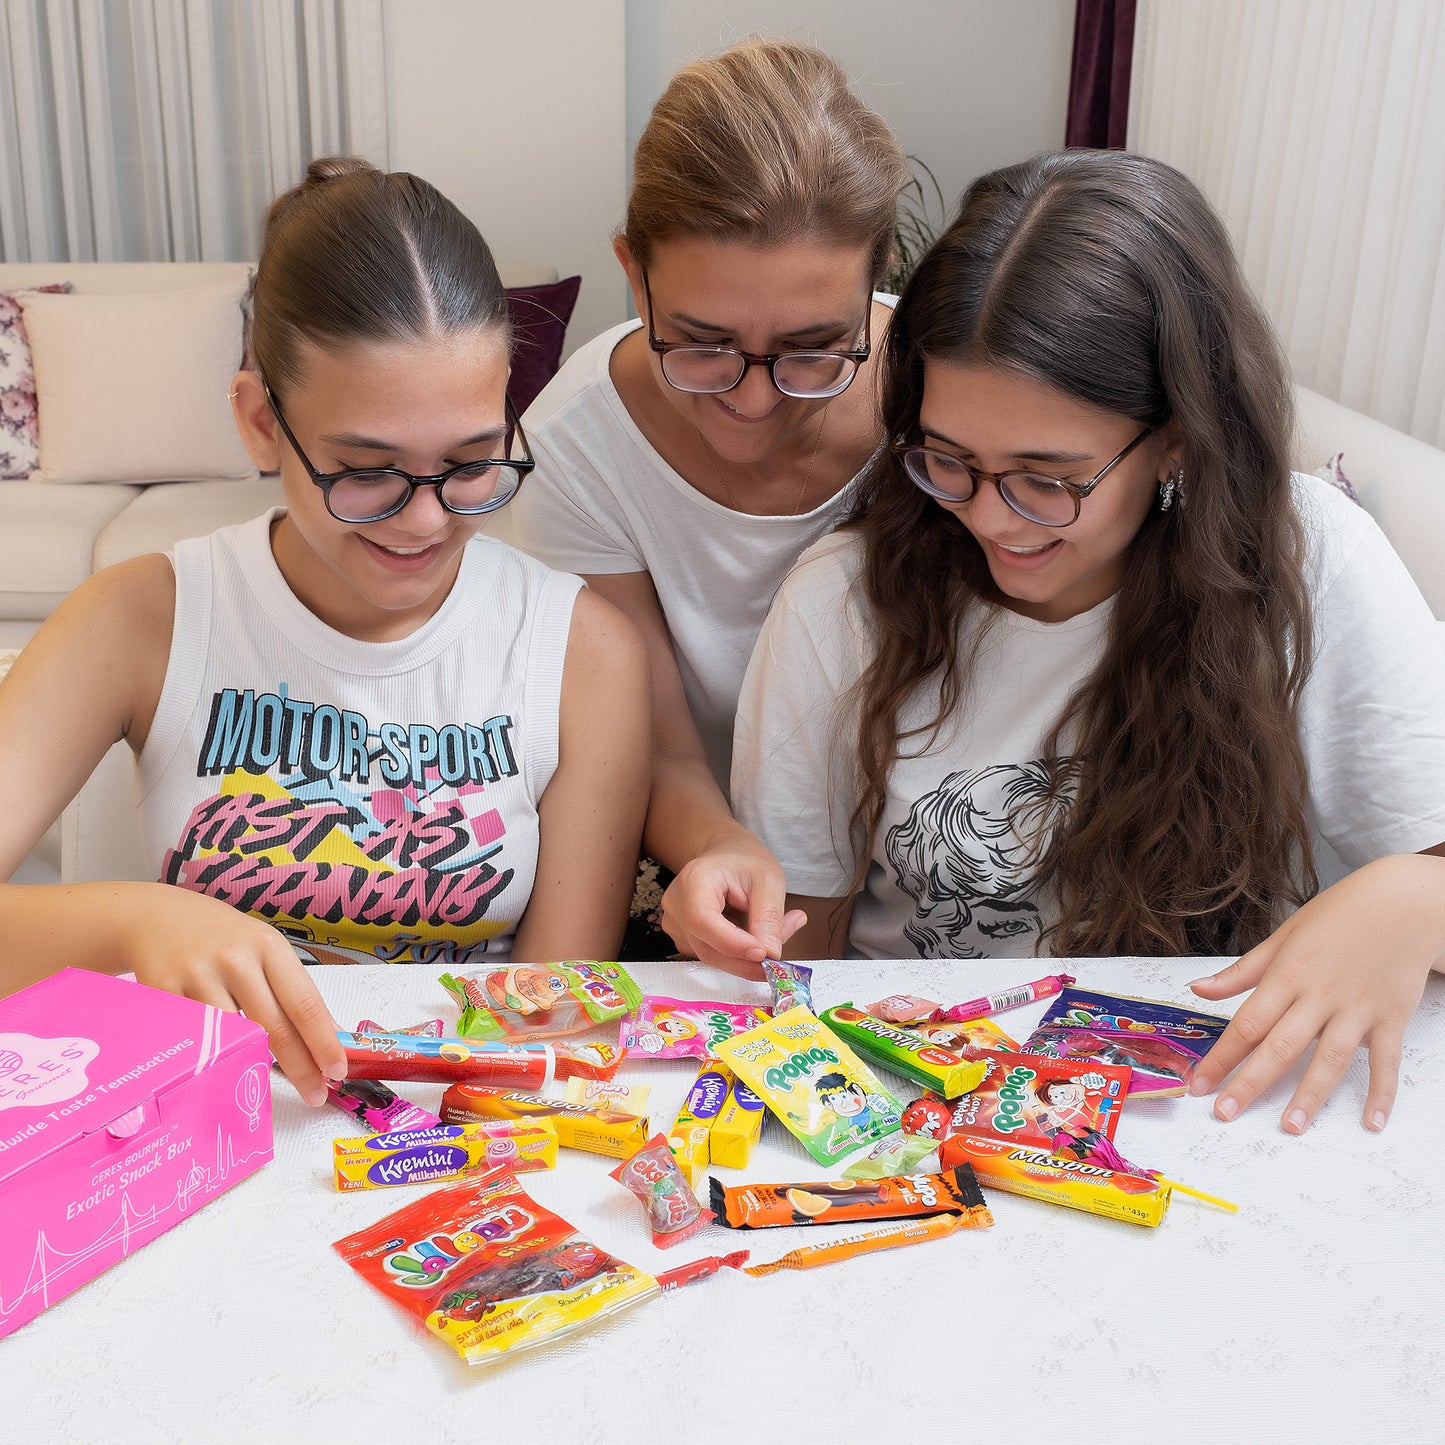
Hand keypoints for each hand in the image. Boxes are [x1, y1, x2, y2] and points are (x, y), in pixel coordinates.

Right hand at [119, 885, 347, 1104]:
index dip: (323, 1042)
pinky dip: (211, 1061)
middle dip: (300, 1067)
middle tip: (316, 1093)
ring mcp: (197, 976)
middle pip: (274, 1027)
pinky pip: (194, 1041)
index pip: (305, 1003)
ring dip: (253, 1068)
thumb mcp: (264, 952)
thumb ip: (294, 992)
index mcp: (268, 947)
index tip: (337, 1070)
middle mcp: (235, 960)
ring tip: (267, 1086)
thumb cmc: (222, 939)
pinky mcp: (163, 993)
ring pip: (233, 1039)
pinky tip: (223, 1072)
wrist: (159, 917)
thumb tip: (332, 1036)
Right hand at [660, 835, 806, 970]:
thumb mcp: (769, 880)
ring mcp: (676, 922)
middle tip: (777, 957)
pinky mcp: (684, 936)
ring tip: (773, 933)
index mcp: (695, 879)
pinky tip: (755, 936)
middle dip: (745, 959)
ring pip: (712, 956)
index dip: (732, 943)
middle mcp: (677, 903)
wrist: (726, 854)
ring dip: (745, 958)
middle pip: (707, 947)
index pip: (702, 920)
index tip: (763, 953)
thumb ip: (769, 917)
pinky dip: (738, 954)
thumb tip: (771, 953)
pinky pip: (713, 954)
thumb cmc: (745, 860)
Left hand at [1188, 854, 1444, 1132]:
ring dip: (1310, 1096)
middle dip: (1250, 1082)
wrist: (1401, 903)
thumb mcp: (1283, 936)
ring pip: (1330, 1059)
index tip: (1198, 1084)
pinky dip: (1382, 1092)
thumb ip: (1242, 971)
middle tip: (1225, 1113)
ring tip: (1290, 1127)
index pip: (1246, 1023)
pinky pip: (1386, 1061)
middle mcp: (1320, 995)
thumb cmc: (1338, 917)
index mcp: (1287, 975)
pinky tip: (1371, 1122)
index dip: (1220, 1057)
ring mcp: (1357, 1009)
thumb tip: (1199, 989)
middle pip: (1280, 1045)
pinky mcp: (1391, 1017)